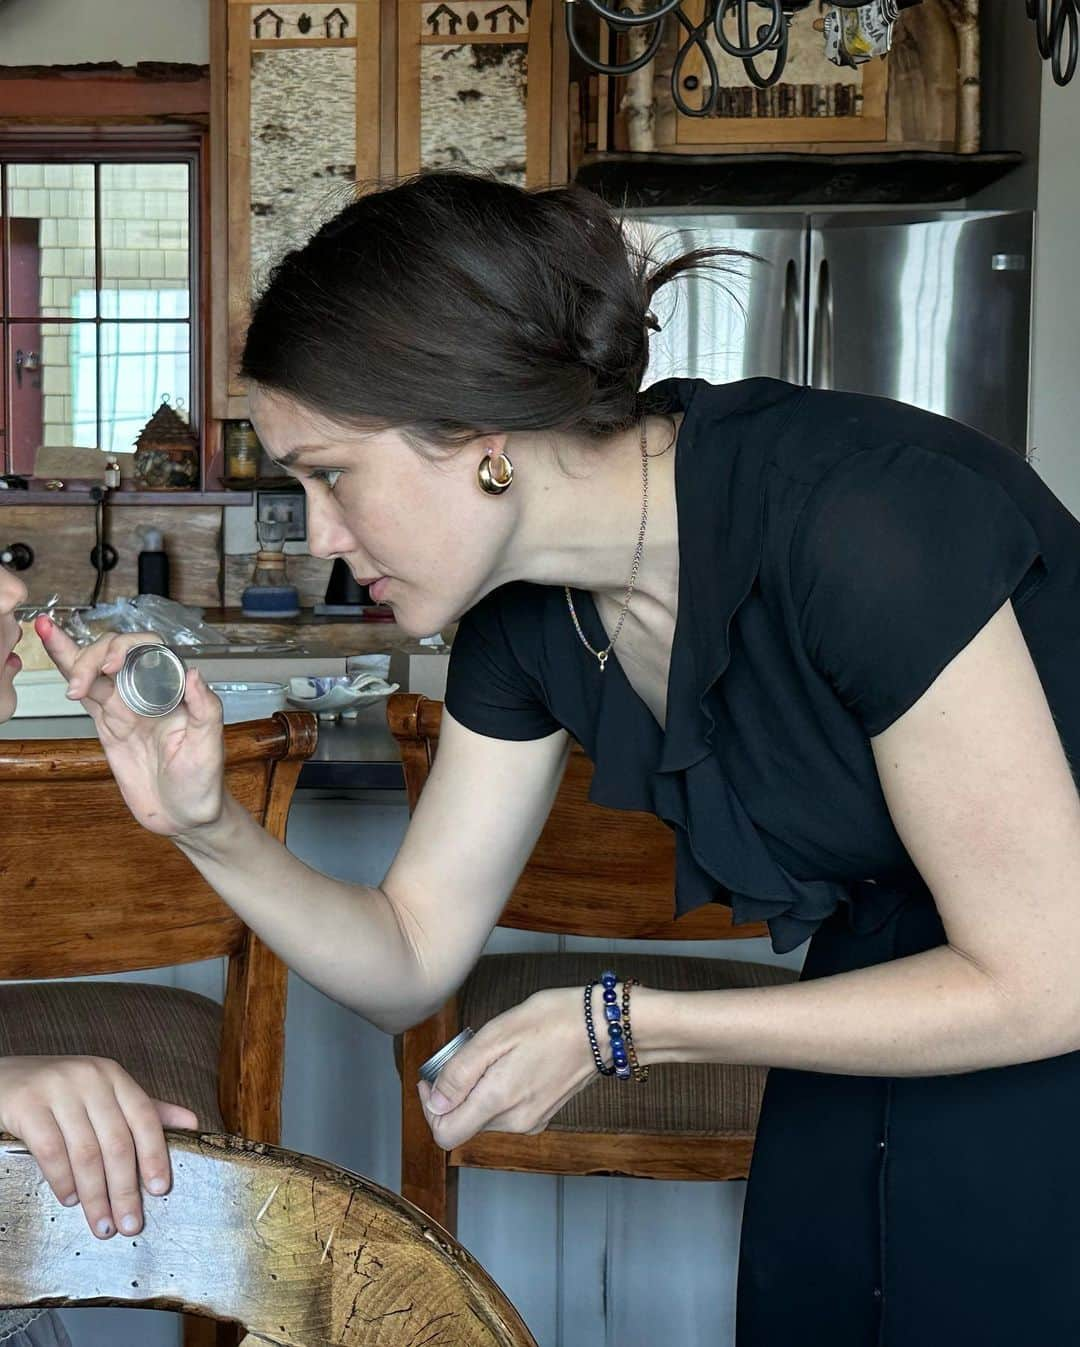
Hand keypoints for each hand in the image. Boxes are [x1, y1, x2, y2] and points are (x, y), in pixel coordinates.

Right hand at [0, 1055, 197, 1238]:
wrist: (5, 1077)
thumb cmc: (61, 1092)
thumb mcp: (104, 1094)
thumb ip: (145, 1109)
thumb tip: (191, 1124)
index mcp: (114, 1077)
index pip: (144, 1118)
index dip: (155, 1155)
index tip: (161, 1190)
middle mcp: (90, 1078)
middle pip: (117, 1142)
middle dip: (125, 1189)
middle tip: (130, 1224)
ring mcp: (58, 1089)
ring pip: (86, 1152)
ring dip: (96, 1195)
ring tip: (102, 1223)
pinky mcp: (27, 1105)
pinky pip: (51, 1150)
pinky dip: (62, 1180)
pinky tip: (70, 1199)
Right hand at [36, 618, 225, 836]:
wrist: (183, 815)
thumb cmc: (203, 781)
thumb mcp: (211, 746)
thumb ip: (206, 709)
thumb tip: (194, 673)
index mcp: (175, 690)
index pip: (149, 650)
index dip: (126, 649)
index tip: (111, 667)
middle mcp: (150, 692)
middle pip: (115, 654)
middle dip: (94, 656)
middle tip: (83, 681)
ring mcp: (126, 707)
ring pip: (96, 670)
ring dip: (75, 658)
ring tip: (49, 638)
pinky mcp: (109, 724)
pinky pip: (87, 695)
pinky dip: (70, 674)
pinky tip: (55, 651)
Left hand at [417, 987, 597, 1150]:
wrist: (603, 1027)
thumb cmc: (552, 1020)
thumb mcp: (497, 1034)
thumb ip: (461, 1072)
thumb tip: (435, 1102)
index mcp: (499, 1101)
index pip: (445, 1134)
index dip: (429, 1109)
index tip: (432, 1078)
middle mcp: (515, 1121)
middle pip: (464, 1123)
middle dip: (456, 1092)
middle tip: (468, 1054)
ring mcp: (532, 1121)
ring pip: (484, 1117)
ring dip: (478, 1090)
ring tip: (495, 1054)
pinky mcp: (544, 1115)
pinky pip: (506, 1112)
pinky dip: (498, 1092)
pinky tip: (512, 1062)